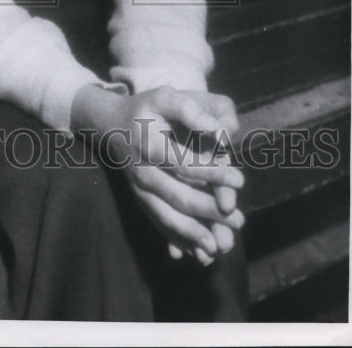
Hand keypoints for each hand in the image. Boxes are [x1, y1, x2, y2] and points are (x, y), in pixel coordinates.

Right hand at [71, 83, 243, 262]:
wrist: (110, 124)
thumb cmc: (145, 108)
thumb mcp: (164, 96)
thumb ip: (190, 110)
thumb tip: (219, 130)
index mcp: (149, 145)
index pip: (184, 163)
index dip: (212, 172)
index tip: (240, 179)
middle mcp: (142, 172)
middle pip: (177, 197)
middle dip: (209, 211)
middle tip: (237, 220)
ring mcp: (139, 190)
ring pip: (166, 217)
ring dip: (192, 234)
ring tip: (218, 247)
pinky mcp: (140, 200)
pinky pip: (158, 223)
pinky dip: (176, 240)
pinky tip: (195, 255)